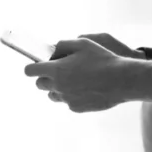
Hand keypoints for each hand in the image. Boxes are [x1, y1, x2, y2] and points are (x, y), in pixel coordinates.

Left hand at [24, 38, 151, 112]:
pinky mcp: (77, 108)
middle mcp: (58, 86)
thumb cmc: (103, 59)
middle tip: (57, 71)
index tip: (36, 65)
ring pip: (53, 96)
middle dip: (45, 77)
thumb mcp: (82, 43)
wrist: (122, 81)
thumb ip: (63, 45)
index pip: (30, 71)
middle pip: (40, 85)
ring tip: (71, 81)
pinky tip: (85, 89)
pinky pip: (68, 103)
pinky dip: (72, 96)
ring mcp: (67, 99)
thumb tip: (53, 50)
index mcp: (56, 69)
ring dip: (57, 88)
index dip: (31, 67)